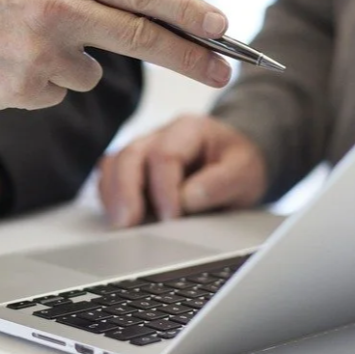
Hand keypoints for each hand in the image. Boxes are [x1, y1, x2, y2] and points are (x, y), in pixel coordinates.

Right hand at [0, 0, 231, 109]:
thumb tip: (148, 17)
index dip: (190, 12)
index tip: (224, 28)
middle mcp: (59, 9)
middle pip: (143, 40)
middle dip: (192, 58)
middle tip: (226, 70)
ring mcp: (40, 53)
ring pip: (91, 74)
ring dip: (73, 63)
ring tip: (24, 39)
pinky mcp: (21, 90)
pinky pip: (58, 93)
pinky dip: (43, 82)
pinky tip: (7, 59)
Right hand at [98, 114, 267, 227]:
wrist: (236, 161)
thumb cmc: (238, 164)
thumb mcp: (245, 171)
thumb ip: (220, 183)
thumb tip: (187, 199)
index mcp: (189, 129)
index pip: (165, 155)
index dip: (164, 189)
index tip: (172, 218)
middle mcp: (160, 135)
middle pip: (130, 155)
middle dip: (126, 191)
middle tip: (128, 223)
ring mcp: (144, 150)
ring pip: (113, 164)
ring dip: (113, 195)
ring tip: (120, 224)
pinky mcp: (134, 169)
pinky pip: (110, 177)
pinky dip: (110, 196)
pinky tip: (119, 217)